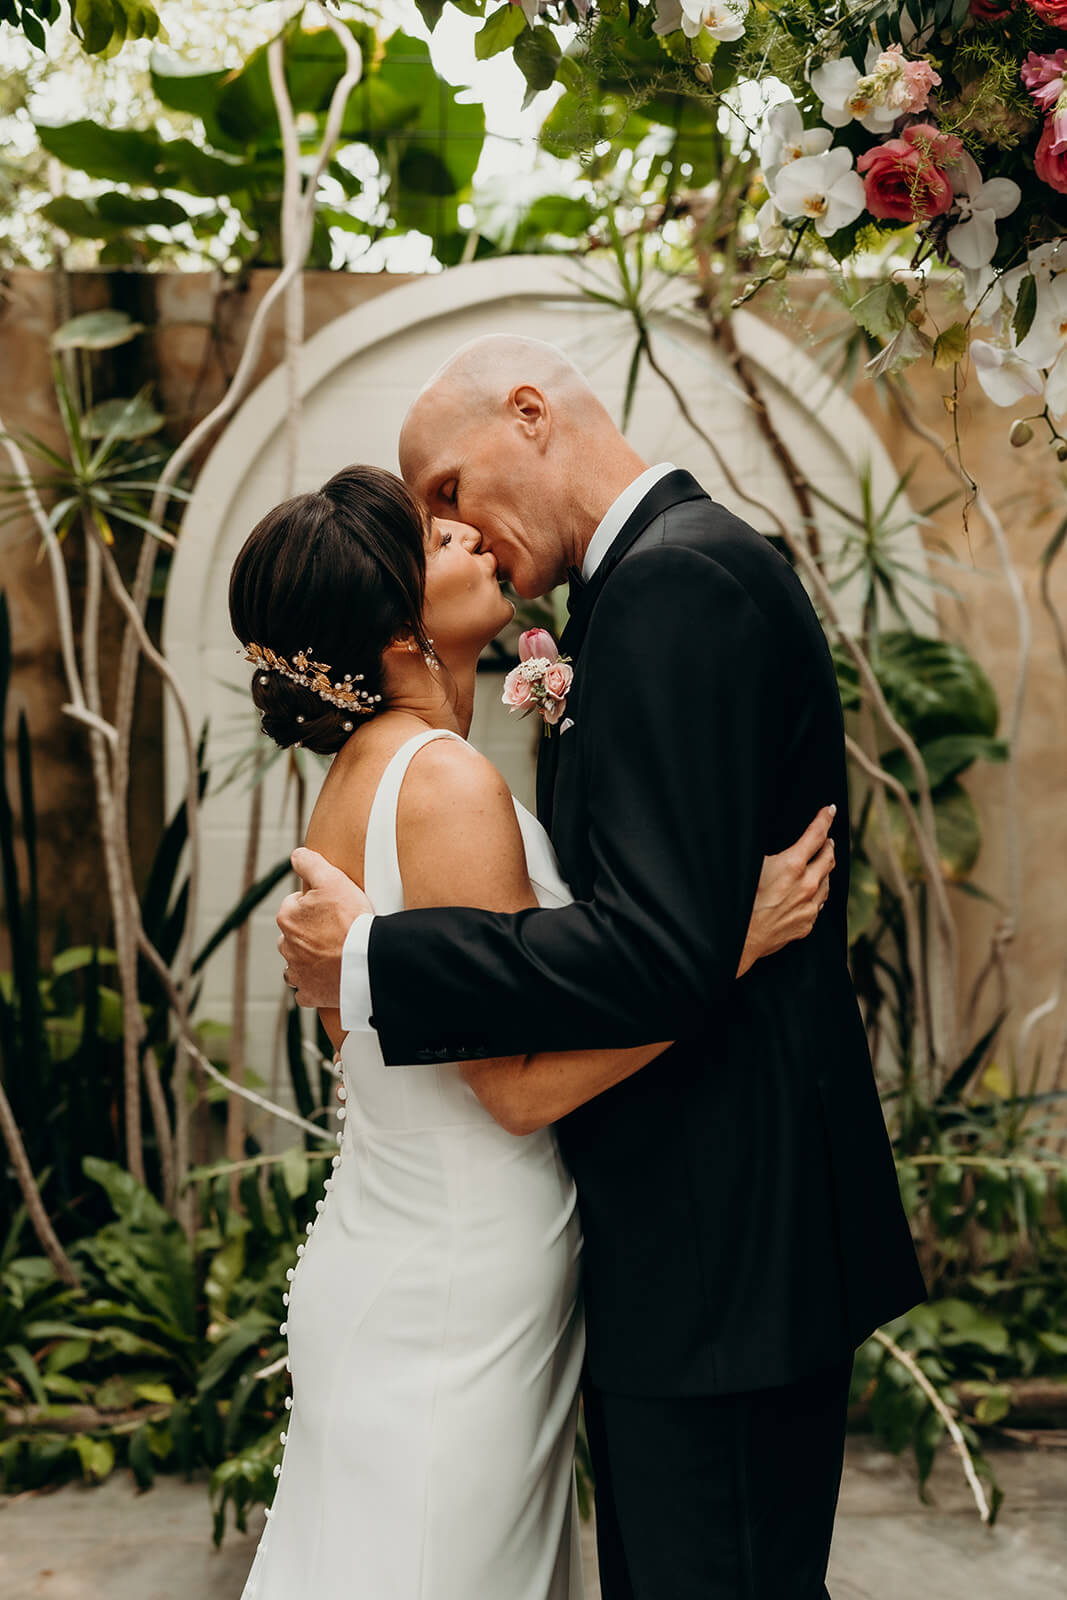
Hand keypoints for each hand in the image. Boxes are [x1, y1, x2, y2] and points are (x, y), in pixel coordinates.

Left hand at [276, 847, 372, 1008]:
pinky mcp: (310, 994)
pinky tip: (329, 979)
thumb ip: (310, 862)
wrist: (368, 960)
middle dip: (309, 932)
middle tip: (337, 930)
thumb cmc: (351, 919)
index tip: (334, 908)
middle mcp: (286, 946)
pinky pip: (306, 990)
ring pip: (296, 962)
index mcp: (287, 917)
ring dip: (308, 959)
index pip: (295, 904)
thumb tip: (296, 855)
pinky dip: (314, 985)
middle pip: (294, 934)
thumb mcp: (332, 879)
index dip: (316, 904)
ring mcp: (297, 973)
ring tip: (333, 954)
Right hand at [736, 806, 836, 978]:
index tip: (830, 810)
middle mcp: (806, 885)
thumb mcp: (751, 865)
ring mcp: (809, 906)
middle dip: (828, 844)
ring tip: (821, 863)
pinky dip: (817, 893)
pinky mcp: (807, 923)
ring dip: (825, 870)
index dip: (824, 819)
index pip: (816, 835)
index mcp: (792, 865)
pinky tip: (812, 892)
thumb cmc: (740, 900)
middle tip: (827, 839)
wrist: (740, 939)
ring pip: (827, 882)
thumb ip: (769, 853)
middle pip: (828, 858)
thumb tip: (774, 845)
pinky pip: (818, 904)